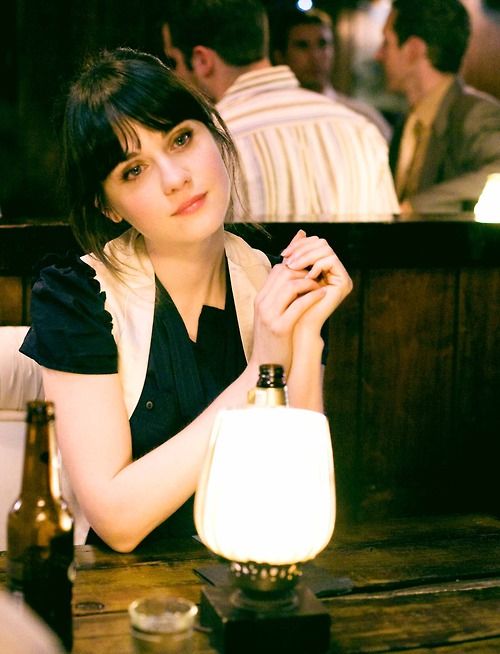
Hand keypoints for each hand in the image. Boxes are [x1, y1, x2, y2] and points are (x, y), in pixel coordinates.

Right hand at [250, 256, 326, 370]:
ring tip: (320, 286)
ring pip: (291, 285)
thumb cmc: (273, 341)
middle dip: (304, 272)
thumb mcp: (271, 316)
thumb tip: (295, 282)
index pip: (277, 270)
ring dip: (310, 282)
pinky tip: (322, 295)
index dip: (296, 267)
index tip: (309, 273)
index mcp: (260, 299)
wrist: (266, 366)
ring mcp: (269, 316)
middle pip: (284, 273)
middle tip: (317, 277)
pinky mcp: (280, 328)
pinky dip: (313, 296)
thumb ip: (279, 299)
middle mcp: (262, 304)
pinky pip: (299, 304)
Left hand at [281, 230, 351, 333]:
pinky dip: (317, 265)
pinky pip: (332, 260)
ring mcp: (341, 276)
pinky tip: (306, 277)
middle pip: (321, 243)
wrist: (297, 326)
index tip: (284, 254)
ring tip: (293, 267)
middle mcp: (335, 269)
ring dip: (306, 256)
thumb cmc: (291, 302)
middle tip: (288, 260)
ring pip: (326, 249)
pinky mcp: (345, 282)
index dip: (299, 244)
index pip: (315, 243)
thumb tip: (301, 231)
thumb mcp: (292, 273)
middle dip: (302, 249)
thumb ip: (297, 253)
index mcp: (324, 266)